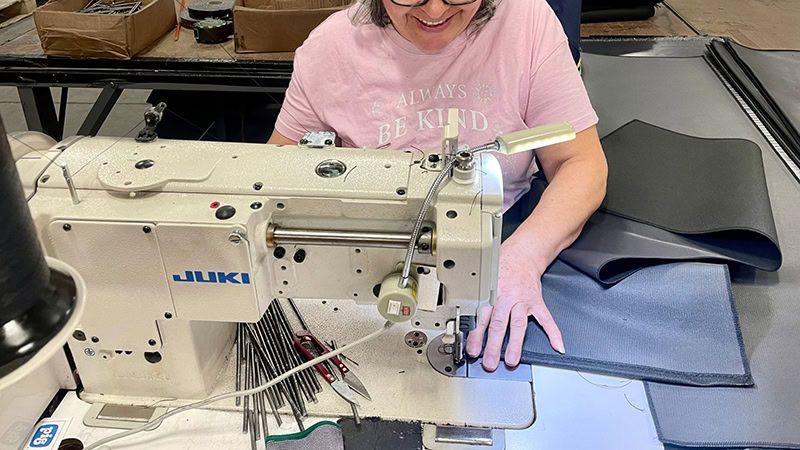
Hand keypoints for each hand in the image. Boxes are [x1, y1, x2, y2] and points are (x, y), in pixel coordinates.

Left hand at [465, 239, 564, 370]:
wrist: (522, 253)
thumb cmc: (500, 267)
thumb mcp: (483, 282)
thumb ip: (478, 302)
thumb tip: (466, 324)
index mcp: (491, 294)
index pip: (481, 318)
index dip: (476, 336)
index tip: (472, 351)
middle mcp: (506, 298)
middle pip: (499, 324)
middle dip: (493, 346)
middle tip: (490, 363)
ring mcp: (523, 301)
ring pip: (518, 325)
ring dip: (515, 344)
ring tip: (512, 360)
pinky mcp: (536, 301)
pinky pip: (546, 318)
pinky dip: (554, 333)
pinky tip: (558, 346)